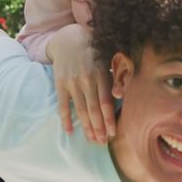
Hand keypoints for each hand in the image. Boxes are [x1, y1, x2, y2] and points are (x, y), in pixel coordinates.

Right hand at [46, 23, 115, 144]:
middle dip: (99, 129)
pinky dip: (65, 119)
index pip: (106, 103)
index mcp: (101, 75)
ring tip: (92, 140)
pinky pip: (63, 105)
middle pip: (94, 110)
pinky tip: (69, 131)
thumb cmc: (94, 52)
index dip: (109, 120)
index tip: (112, 134)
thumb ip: (115, 77)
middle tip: (102, 143)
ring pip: (80, 110)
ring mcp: (72, 82)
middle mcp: (87, 80)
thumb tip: (120, 95)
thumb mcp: (108, 61)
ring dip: (86, 127)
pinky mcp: (60, 83)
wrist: (69, 39)